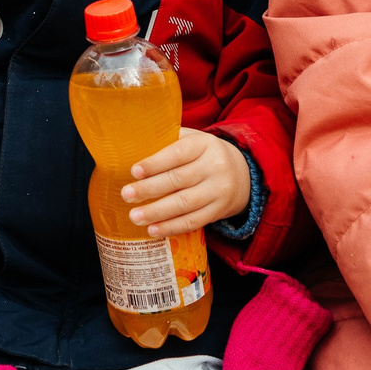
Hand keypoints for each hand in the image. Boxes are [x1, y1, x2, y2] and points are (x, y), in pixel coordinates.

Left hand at [124, 129, 251, 236]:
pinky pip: (193, 221)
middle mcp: (215, 166)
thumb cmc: (205, 155)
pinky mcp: (219, 211)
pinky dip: (171, 227)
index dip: (155, 163)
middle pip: (178, 180)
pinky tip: (153, 229)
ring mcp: (219, 190)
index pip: (177, 153)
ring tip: (135, 216)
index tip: (134, 171)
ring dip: (157, 212)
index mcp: (204, 144)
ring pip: (185, 203)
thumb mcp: (193, 140)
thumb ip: (169, 141)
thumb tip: (133, 147)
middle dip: (150, 189)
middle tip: (126, 195)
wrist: (243, 175)